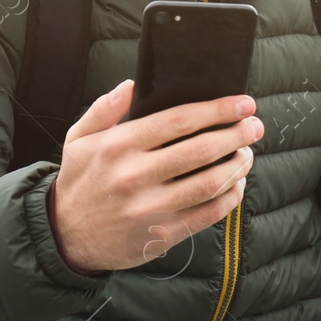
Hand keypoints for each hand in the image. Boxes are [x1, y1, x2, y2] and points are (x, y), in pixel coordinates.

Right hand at [50, 79, 262, 271]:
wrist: (66, 236)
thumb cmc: (79, 181)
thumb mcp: (79, 138)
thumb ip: (105, 108)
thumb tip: (134, 84)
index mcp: (118, 146)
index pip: (178, 120)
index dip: (216, 110)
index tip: (242, 103)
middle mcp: (135, 176)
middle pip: (201, 150)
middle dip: (236, 134)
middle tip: (254, 125)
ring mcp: (150, 208)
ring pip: (209, 183)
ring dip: (237, 165)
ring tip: (248, 153)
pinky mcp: (162, 234)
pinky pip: (206, 214)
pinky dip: (229, 198)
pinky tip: (236, 184)